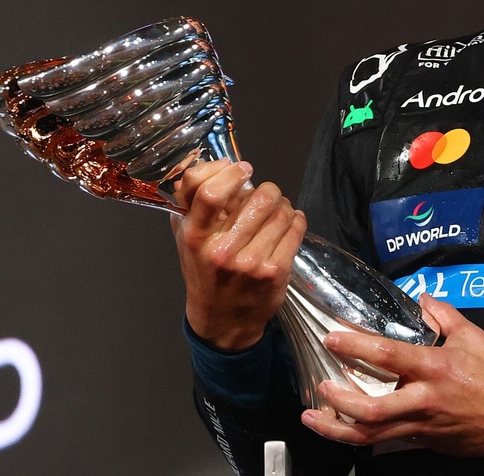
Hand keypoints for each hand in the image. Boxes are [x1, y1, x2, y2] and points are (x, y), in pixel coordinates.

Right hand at [171, 159, 304, 349]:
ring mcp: (251, 262)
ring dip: (283, 205)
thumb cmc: (204, 272)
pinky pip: (296, 228)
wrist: (222, 320)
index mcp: (195, 236)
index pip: (208, 192)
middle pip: (258, 197)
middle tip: (266, 195)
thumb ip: (190, 203)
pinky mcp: (276, 272)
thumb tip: (209, 163)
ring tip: (277, 211)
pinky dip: (296, 219)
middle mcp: (222, 250)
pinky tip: (290, 223)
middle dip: (267, 190)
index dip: (229, 172)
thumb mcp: (186, 239)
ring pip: (281, 211)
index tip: (243, 170)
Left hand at [300, 294, 483, 458]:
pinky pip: (386, 440)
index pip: (387, 355)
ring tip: (313, 419)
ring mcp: (422, 425)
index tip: (332, 338)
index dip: (355, 345)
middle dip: (338, 401)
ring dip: (337, 428)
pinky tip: (344, 427)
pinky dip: (361, 434)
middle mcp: (423, 400)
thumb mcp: (473, 337)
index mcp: (434, 368)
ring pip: (371, 435)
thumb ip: (444, 316)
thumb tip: (423, 299)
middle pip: (369, 409)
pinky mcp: (424, 441)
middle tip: (319, 387)